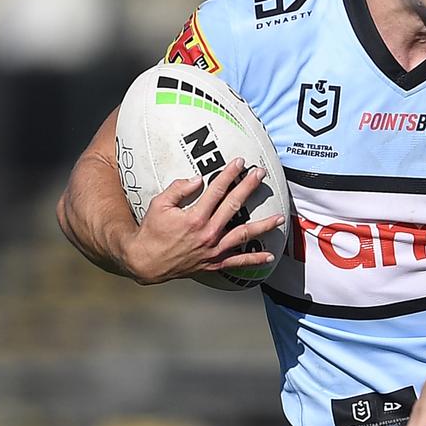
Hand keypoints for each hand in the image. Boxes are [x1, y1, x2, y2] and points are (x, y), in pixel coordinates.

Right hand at [122, 158, 283, 283]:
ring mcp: (213, 249)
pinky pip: (238, 262)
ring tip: (280, 217)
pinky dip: (254, 260)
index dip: (230, 174)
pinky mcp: (214, 263)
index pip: (217, 190)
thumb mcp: (159, 205)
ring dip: (264, 225)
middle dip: (249, 187)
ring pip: (244, 235)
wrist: (145, 263)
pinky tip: (269, 256)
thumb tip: (198, 179)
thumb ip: (178, 189)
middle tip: (260, 174)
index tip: (240, 163)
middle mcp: (208, 233)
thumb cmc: (151, 233)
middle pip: (234, 206)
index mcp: (195, 217)